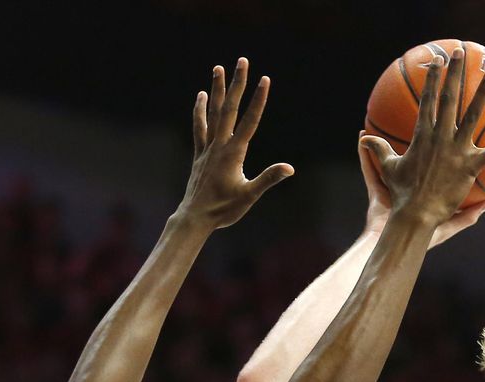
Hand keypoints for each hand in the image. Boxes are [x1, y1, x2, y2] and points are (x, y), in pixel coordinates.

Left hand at [178, 57, 293, 229]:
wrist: (195, 218)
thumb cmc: (223, 210)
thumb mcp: (249, 195)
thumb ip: (268, 179)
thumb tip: (289, 168)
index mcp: (233, 153)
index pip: (249, 121)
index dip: (258, 100)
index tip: (265, 80)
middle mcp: (219, 146)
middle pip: (229, 109)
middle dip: (237, 84)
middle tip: (242, 61)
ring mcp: (207, 148)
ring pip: (213, 113)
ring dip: (217, 90)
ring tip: (218, 68)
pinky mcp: (200, 154)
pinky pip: (199, 127)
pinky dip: (201, 111)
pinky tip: (202, 96)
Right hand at [359, 48, 484, 226]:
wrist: (415, 213)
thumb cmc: (401, 193)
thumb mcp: (388, 168)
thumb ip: (378, 150)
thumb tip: (363, 138)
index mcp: (422, 135)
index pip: (428, 100)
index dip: (432, 79)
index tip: (437, 61)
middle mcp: (440, 137)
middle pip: (449, 99)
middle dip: (454, 74)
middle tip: (461, 55)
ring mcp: (456, 150)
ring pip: (472, 115)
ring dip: (481, 93)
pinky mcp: (470, 165)